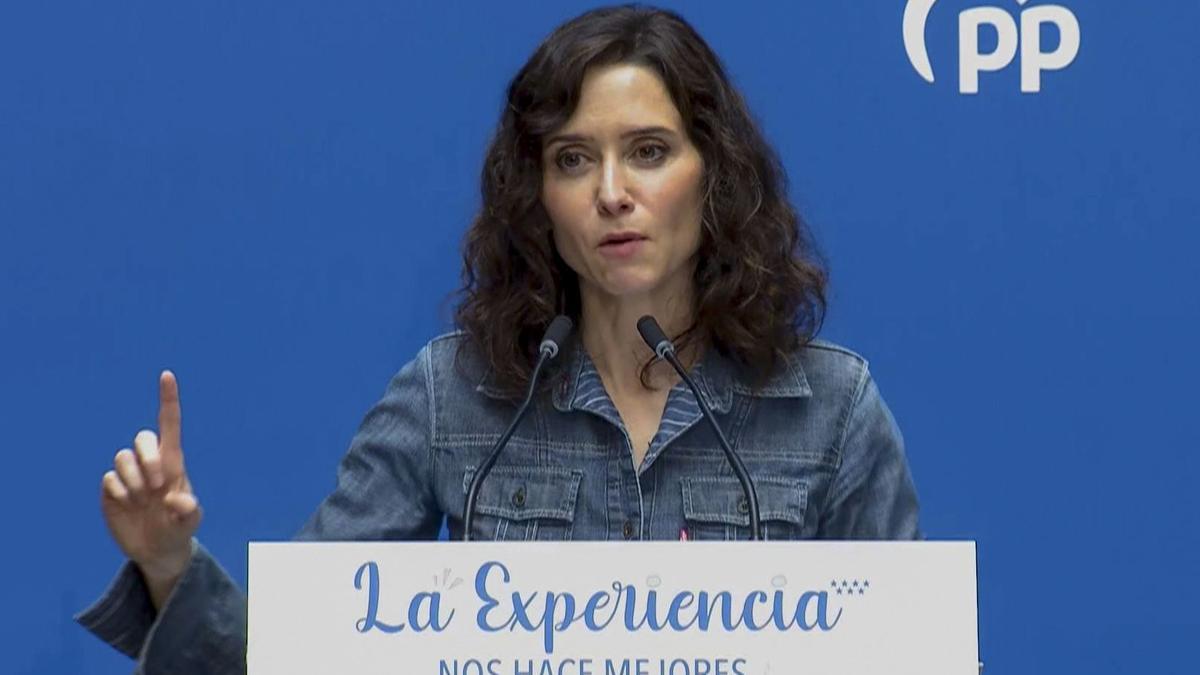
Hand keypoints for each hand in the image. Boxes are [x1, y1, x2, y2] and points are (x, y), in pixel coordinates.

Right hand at [100, 370, 201, 602]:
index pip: (170, 424)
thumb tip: (180, 500)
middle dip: (147, 457)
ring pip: (122, 457)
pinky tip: (129, 505)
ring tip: (143, 499)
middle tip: (157, 485)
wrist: (158, 549)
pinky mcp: (112, 488)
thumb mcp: (189, 523)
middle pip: (142, 438)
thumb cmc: (178, 529)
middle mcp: (150, 463)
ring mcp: (130, 475)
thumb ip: (189, 511)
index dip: (168, 400)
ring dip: (133, 478)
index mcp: (174, 463)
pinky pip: (109, 478)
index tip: (167, 375)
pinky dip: (119, 491)